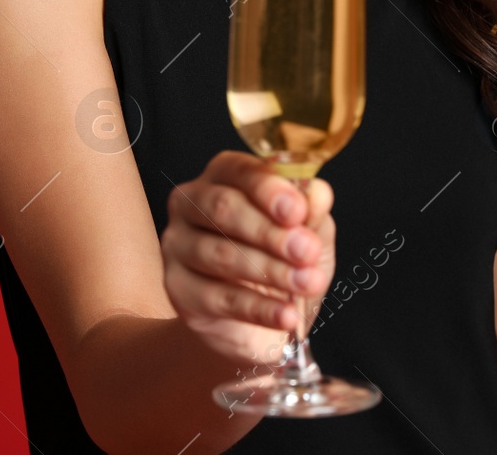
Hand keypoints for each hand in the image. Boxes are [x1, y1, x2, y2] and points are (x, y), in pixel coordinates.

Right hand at [162, 150, 335, 367]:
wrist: (259, 324)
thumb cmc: (282, 262)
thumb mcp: (309, 234)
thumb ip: (312, 213)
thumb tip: (319, 193)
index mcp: (224, 175)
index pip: (240, 171)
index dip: (269, 190)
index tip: (298, 211)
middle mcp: (191, 202)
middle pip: (223, 209)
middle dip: (270, 232)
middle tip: (306, 251)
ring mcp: (177, 245)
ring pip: (221, 255)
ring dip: (271, 271)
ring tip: (307, 283)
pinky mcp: (177, 288)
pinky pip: (219, 298)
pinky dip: (259, 309)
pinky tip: (286, 315)